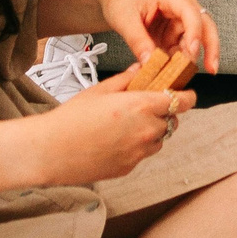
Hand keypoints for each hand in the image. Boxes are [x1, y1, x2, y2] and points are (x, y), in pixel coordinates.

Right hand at [24, 77, 191, 185]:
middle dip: (163, 113)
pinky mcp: (129, 168)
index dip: (186, 96)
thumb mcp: (100, 90)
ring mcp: (139, 153)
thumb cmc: (71, 118)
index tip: (183, 93)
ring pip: (159, 139)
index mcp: (142, 106)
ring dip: (151, 131)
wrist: (50, 151)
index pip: (183, 101)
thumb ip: (126, 80)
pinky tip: (113, 141)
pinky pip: (142, 154)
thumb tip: (141, 70)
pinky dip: (136, 146)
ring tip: (125, 126)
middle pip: (172, 121)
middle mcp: (147, 131)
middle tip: (143, 108)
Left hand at [76, 0, 221, 73]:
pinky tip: (171, 69)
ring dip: (189, 56)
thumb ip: (137, 41)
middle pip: (205, 25)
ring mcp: (178, 18)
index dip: (195, 33)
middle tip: (211, 69)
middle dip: (210, 47)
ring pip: (194, 39)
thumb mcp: (124, 19)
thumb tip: (150, 62)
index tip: (192, 53)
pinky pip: (181, 45)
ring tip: (180, 73)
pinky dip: (177, 58)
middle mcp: (181, 4)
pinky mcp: (173, 29)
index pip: (191, 13)